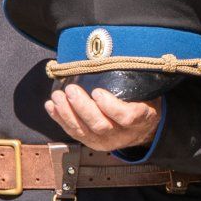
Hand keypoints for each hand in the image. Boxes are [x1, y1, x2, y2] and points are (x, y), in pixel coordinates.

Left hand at [44, 83, 160, 152]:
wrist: (143, 129)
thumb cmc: (143, 103)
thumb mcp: (148, 93)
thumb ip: (136, 83)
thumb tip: (114, 58)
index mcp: (141, 119)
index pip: (127, 117)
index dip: (110, 106)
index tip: (97, 92)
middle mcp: (123, 134)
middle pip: (100, 125)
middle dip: (82, 107)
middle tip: (71, 90)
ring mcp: (106, 141)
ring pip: (84, 131)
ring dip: (67, 113)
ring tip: (57, 97)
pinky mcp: (92, 142)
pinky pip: (74, 133)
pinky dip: (60, 119)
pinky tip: (52, 107)